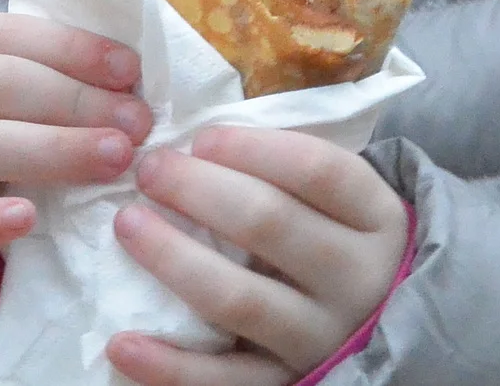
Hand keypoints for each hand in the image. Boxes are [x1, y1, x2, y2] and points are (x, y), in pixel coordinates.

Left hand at [106, 127, 409, 385]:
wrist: (377, 328)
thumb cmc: (337, 242)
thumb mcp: (340, 204)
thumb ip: (287, 171)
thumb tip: (197, 140)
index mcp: (376, 218)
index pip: (318, 171)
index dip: (253, 148)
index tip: (200, 138)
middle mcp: (356, 279)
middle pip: (272, 224)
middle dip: (199, 190)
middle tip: (149, 169)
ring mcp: (320, 339)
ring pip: (240, 299)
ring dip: (175, 259)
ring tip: (127, 224)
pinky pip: (222, 380)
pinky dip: (168, 365)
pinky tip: (122, 342)